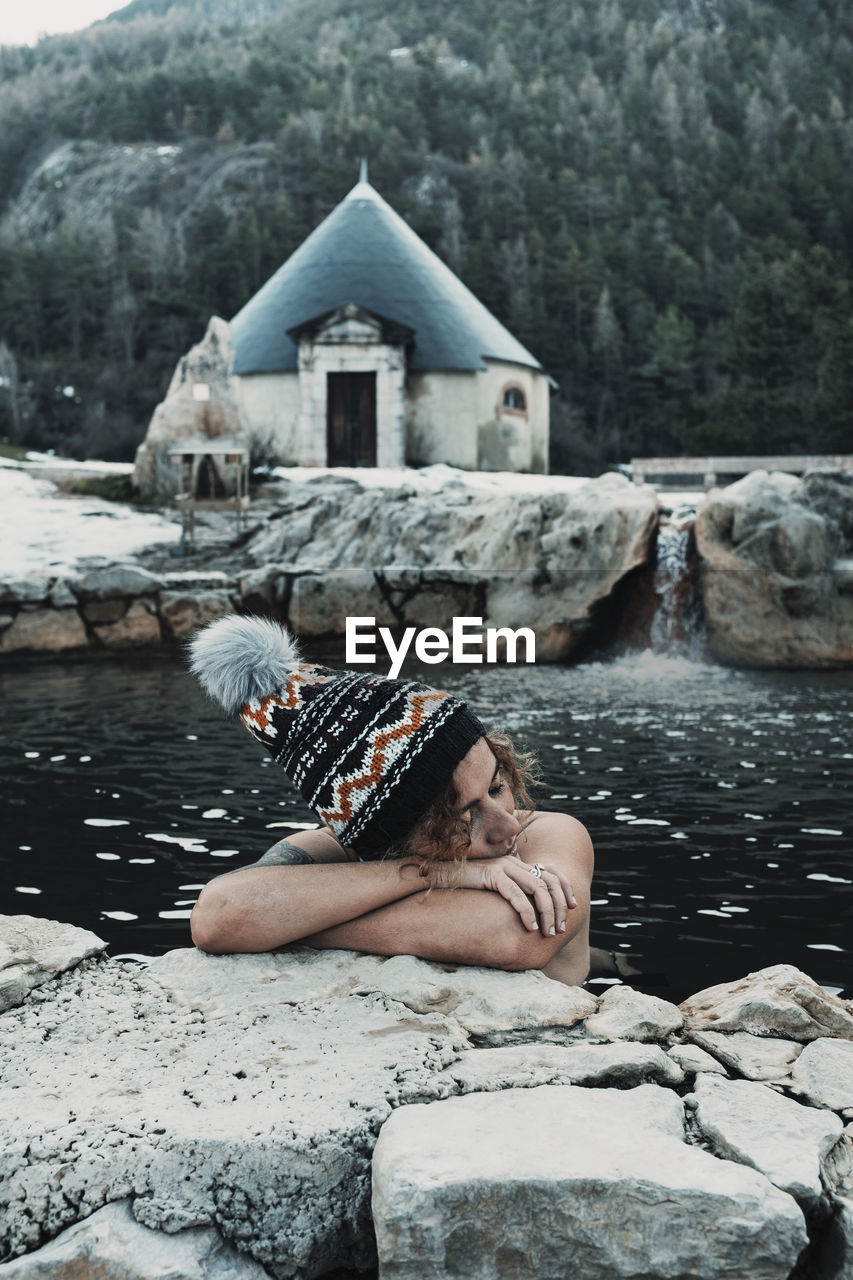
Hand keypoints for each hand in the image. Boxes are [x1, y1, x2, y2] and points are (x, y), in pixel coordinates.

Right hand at [424, 855, 575, 935]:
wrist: (441, 876)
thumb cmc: (468, 887)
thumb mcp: (495, 888)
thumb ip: (511, 892)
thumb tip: (528, 910)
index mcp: (518, 864)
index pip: (551, 871)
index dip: (565, 888)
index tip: (573, 907)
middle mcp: (514, 863)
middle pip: (549, 882)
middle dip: (559, 907)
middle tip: (560, 928)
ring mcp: (504, 868)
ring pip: (537, 889)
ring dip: (546, 913)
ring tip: (547, 932)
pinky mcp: (492, 875)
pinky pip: (516, 895)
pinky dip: (526, 912)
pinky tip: (530, 927)